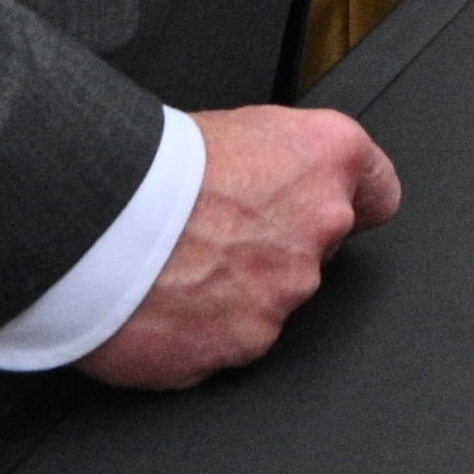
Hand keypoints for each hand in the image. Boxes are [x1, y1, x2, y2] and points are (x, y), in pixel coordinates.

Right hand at [78, 104, 397, 389]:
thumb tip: (271, 186)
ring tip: (176, 268)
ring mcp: (287, 292)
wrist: (94, 219)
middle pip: (316, 250)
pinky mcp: (247, 343)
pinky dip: (201, 331)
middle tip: (213, 238)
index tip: (330, 210)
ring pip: (272, 298)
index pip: (379, 192)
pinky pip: (229, 341)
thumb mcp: (232, 130)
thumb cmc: (151, 164)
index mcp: (328, 159)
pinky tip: (163, 303)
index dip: (351, 201)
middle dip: (275, 249)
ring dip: (235, 292)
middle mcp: (321, 225)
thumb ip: (277, 168)